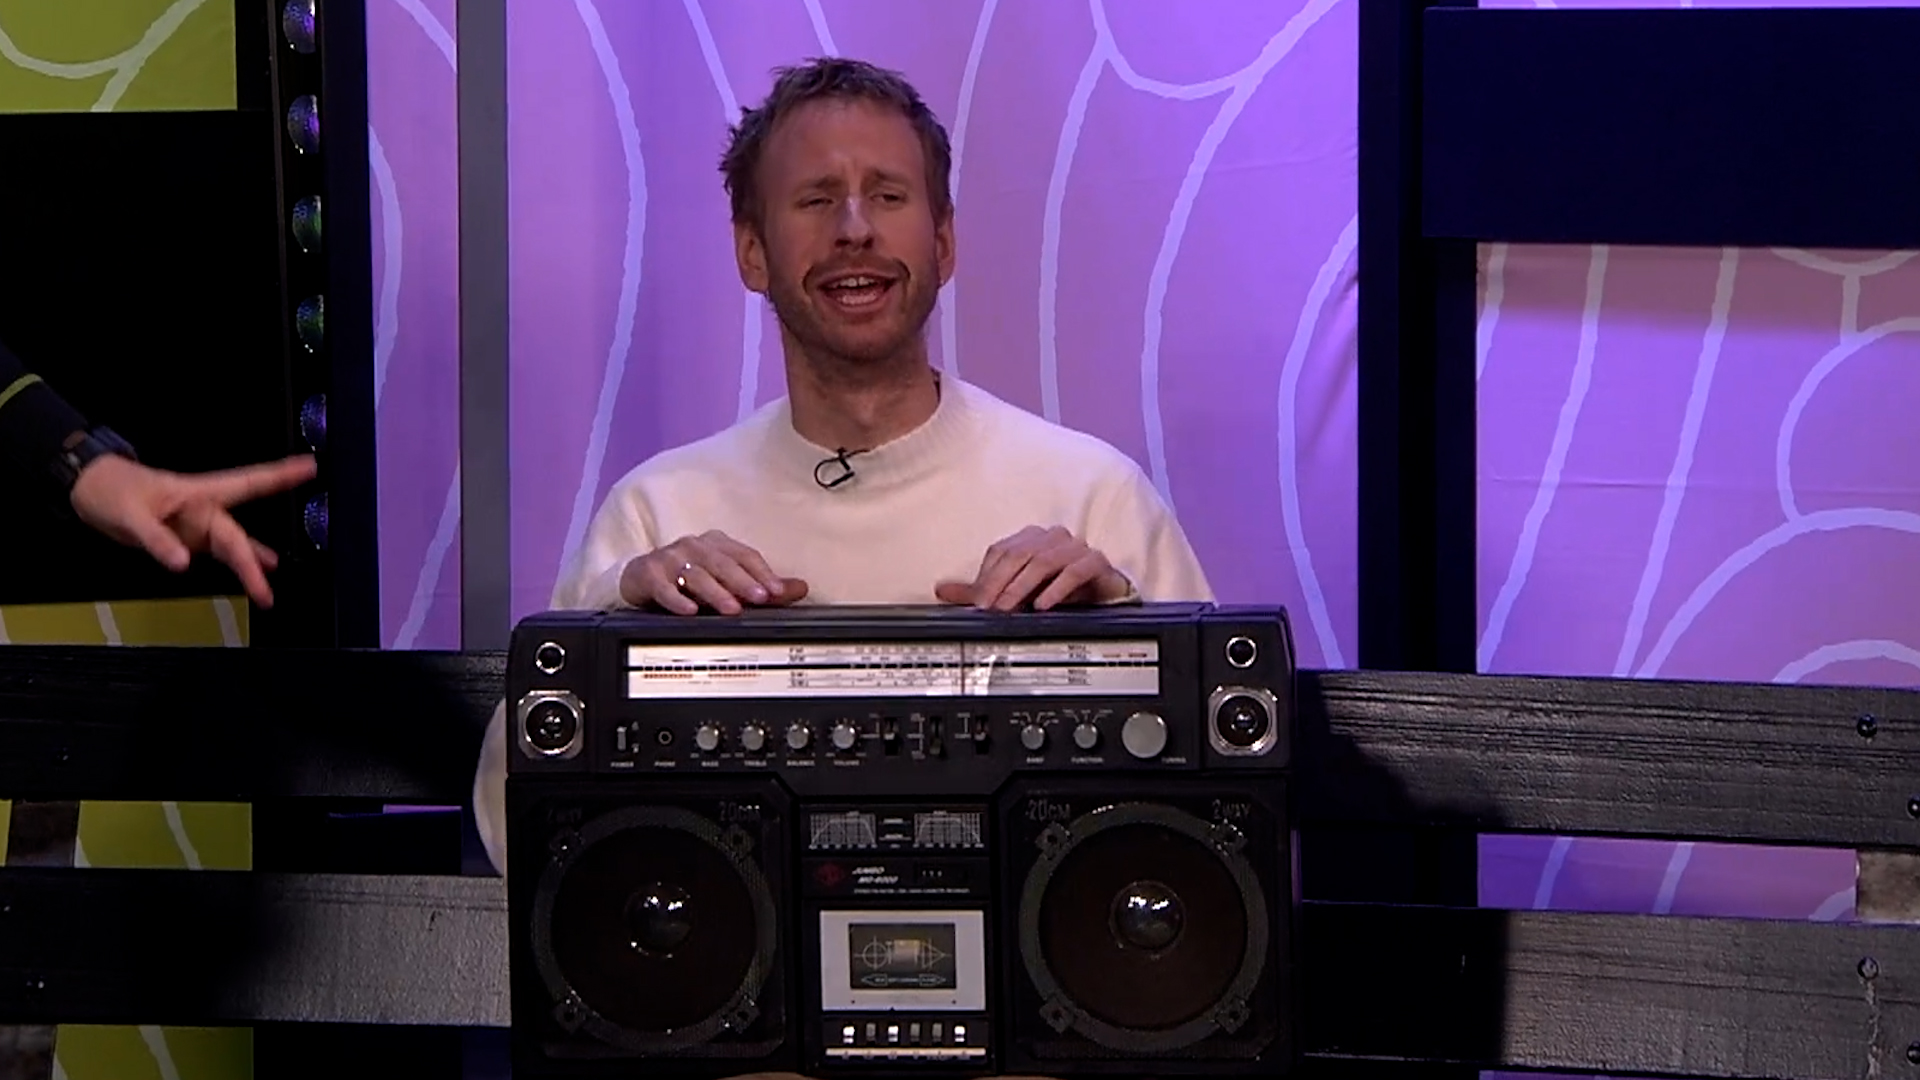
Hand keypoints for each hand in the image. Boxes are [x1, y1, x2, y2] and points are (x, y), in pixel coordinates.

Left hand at [69, 452, 316, 608]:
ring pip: (232, 547)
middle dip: (253, 562)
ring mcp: (197, 526)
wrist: (89, 491)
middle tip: (265, 591)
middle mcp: (205, 510)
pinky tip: (255, 575)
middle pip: (237, 536)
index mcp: (199, 494)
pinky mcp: (188, 539)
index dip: (280, 475)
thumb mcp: (130, 514)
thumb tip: (183, 562)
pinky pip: (218, 553)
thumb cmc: (111, 491)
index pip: (248, 483)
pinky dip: (237, 564)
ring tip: (267, 590)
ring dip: (249, 566)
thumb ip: (157, 539)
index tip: (310, 467)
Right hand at [618, 530, 807, 614]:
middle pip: (722, 563)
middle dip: (743, 581)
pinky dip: (676, 599)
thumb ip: (762, 586)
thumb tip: (800, 588)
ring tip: (731, 609)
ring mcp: (669, 558)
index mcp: (716, 544)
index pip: (744, 555)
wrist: (639, 578)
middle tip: (760, 598)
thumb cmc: (686, 578)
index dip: (762, 573)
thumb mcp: (725, 581)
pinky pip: (663, 587)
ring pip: (696, 575)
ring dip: (715, 592)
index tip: (777, 591)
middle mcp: (694, 546)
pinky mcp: (648, 573)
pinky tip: (689, 611)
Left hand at [935, 525, 1131, 610]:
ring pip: (1044, 561)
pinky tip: (1045, 604)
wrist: (1102, 598)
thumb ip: (980, 591)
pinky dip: (1058, 587)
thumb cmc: (1058, 590)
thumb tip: (941, 590)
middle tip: (989, 609)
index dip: (986, 576)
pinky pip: (1076, 570)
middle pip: (1019, 554)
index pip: (1001, 552)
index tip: (977, 603)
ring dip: (1024, 587)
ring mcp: (1075, 547)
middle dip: (1001, 584)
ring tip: (1011, 608)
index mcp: (1030, 539)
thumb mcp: (1014, 593)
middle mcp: (1051, 538)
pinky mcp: (1096, 562)